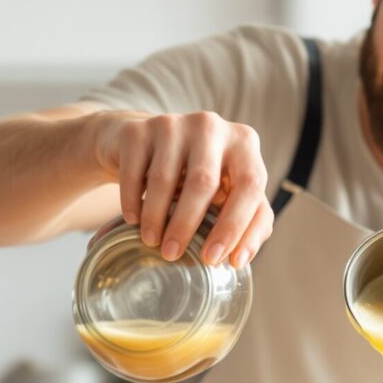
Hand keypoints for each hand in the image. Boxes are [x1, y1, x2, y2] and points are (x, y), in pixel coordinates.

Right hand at [92, 110, 273, 266]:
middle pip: (203, 181)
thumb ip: (251, 222)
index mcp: (244, 143)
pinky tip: (133, 219)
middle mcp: (211, 126)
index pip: (249, 184)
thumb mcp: (229, 194)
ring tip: (151, 241)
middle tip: (172, 255)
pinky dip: (132, 200)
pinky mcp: (138, 129)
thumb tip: (239, 259)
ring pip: (165, 178)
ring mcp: (174, 124)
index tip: (213, 259)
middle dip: (186, 225)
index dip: (234, 225)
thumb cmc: (195, 178)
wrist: (145, 147)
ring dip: (156, 217)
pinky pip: (134, 171)